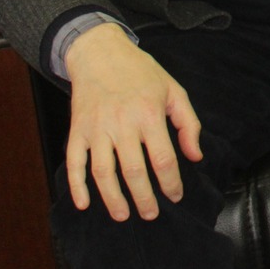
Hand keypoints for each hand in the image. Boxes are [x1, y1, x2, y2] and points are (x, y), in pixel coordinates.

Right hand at [62, 23, 203, 221]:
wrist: (100, 53)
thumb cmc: (141, 73)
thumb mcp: (174, 90)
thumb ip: (188, 124)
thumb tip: (195, 156)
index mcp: (149, 114)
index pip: (162, 159)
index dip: (170, 182)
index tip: (175, 196)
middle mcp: (122, 123)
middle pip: (133, 171)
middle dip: (143, 198)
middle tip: (150, 215)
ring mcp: (96, 128)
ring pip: (103, 172)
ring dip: (113, 198)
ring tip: (123, 215)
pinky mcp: (76, 130)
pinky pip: (74, 163)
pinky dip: (76, 186)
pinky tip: (84, 203)